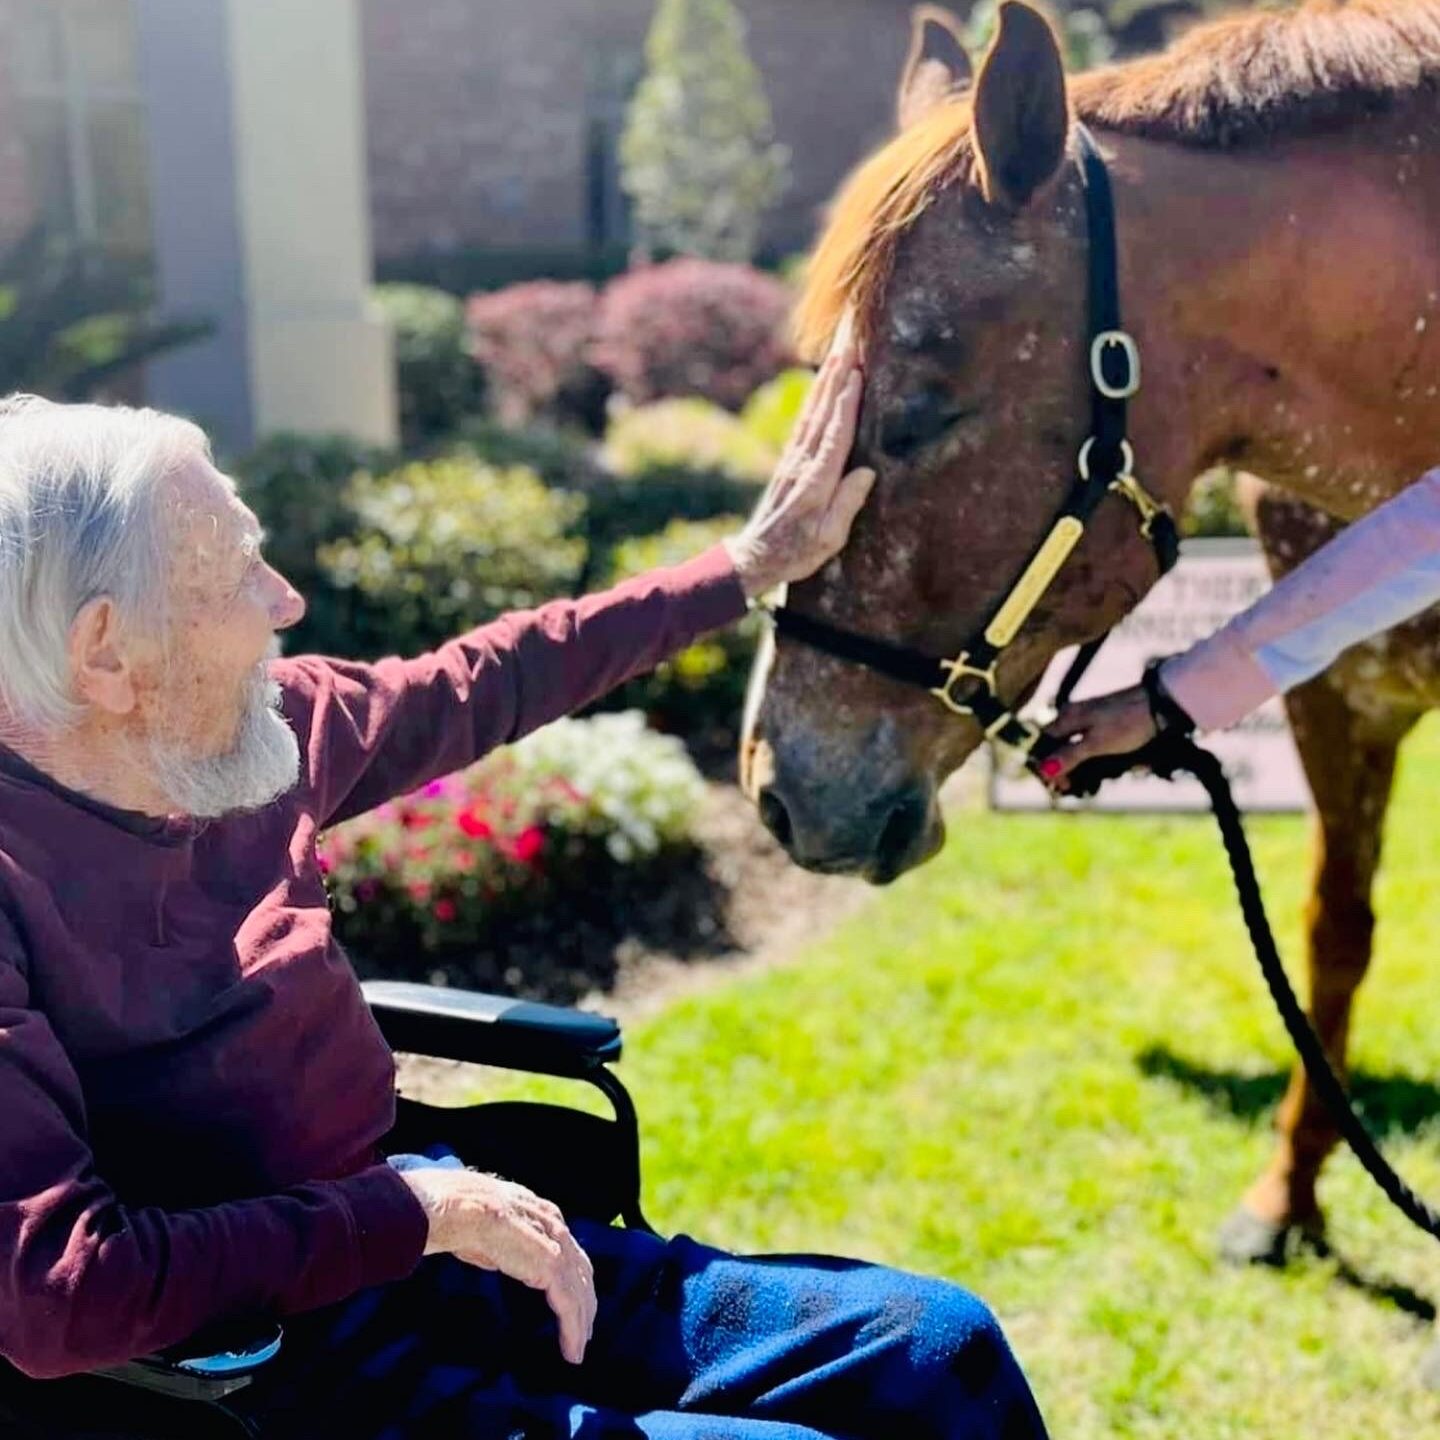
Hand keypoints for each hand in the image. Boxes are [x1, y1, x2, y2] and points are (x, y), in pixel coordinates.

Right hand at [401, 1167, 595, 1363]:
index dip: (573, 1274)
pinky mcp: (551, 1269)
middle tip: (584, 1329)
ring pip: (579, 1292)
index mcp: (542, 1213)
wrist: (462, 1208)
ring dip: (581, 1323)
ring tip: (578, 1349)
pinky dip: (572, 1331)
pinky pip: (569, 1306)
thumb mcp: (489, 1227)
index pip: (567, 1248)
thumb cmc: (462, 1214)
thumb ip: (501, 1242)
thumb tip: (496, 1255)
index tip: (573, 1296)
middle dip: (586, 1301)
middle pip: (581, 1270)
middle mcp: (556, 1228)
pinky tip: (571, 1352)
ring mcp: (556, 1249)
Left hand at [725, 313, 876, 598]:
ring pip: (813, 411)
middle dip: (837, 376)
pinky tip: (823, 382)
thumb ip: (846, 505)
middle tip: (849, 342)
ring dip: (827, 379)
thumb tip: (867, 472)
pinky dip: (816, 398)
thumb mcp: (828, 539)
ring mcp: (794, 459)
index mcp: (816, 482)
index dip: (847, 403)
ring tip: (840, 350)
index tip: (856, 373)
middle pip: (823, 412)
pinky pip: (805, 421)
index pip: (835, 435)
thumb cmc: (797, 554)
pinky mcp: (789, 461)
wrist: (756, 557)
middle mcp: (803, 464)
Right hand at [1039, 685, 1156, 790]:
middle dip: (1064, 772)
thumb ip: (1069, 756)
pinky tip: (1106, 773)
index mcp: (1066, 718)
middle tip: (1074, 791)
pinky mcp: (1106, 728)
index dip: (1044, 767)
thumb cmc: (1126, 721)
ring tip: (1092, 786)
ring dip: (1081, 771)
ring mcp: (1090, 722)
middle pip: (1058, 749)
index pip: (1042, 745)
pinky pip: (1092, 749)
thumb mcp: (1096, 743)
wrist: (1160, 704)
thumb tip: (1044, 770)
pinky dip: (1095, 763)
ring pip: (1075, 751)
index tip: (1056, 787)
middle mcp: (1073, 718)